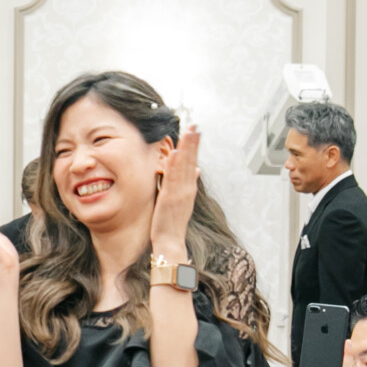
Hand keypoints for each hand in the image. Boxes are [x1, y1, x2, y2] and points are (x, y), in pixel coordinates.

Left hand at [150, 120, 201, 256]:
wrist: (171, 241)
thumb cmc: (173, 222)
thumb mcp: (183, 201)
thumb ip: (189, 184)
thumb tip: (196, 169)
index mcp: (189, 188)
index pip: (193, 163)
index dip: (194, 147)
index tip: (195, 131)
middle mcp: (187, 188)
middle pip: (191, 161)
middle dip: (193, 143)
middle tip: (195, 125)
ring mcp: (180, 192)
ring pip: (184, 166)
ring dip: (187, 148)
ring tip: (189, 132)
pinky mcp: (170, 197)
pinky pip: (173, 178)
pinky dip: (175, 165)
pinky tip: (177, 152)